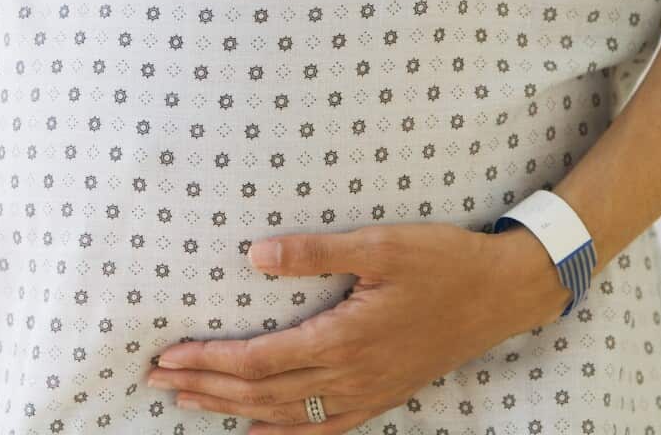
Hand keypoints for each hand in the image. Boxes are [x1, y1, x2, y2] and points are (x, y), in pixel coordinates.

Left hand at [145, 222, 570, 433]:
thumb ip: (317, 253)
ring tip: (190, 402)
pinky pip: (326, 428)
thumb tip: (256, 256)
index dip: (208, 362)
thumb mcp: (382, 245)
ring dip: (233, 410)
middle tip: (158, 382)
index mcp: (344, 339)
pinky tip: (259, 433)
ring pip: (287, 415)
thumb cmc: (444, 263)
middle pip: (262, 394)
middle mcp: (351, 376)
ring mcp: (368, 392)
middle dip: (205, 389)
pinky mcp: (383, 395)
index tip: (168, 357)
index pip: (258, 361)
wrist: (503, 294)